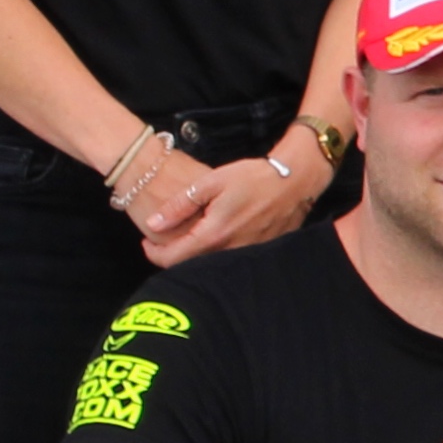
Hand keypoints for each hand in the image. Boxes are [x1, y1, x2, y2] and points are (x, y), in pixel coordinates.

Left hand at [138, 144, 324, 265]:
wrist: (296, 181)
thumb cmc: (253, 177)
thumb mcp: (211, 182)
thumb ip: (179, 205)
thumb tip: (153, 224)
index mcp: (214, 234)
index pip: (172, 258)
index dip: (152, 252)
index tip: (146, 241)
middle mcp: (230, 251)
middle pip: (189, 265)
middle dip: (171, 255)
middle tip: (163, 240)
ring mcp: (246, 254)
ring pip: (209, 264)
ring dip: (194, 255)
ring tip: (187, 237)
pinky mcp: (259, 253)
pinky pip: (229, 260)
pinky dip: (215, 253)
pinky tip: (215, 236)